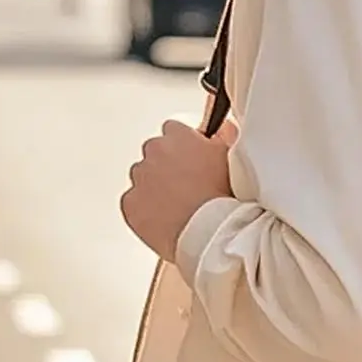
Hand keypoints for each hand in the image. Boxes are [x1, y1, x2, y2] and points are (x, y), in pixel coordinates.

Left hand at [121, 118, 236, 263]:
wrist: (209, 232)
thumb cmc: (223, 196)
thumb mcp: (231, 157)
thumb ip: (223, 135)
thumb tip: (221, 128)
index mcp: (178, 136)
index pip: (173, 131)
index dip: (184, 147)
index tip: (191, 160)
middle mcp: (154, 151)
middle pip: (155, 152)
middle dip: (166, 165)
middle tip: (186, 185)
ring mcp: (139, 177)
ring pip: (143, 177)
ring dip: (154, 186)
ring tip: (177, 205)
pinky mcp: (130, 203)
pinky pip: (133, 202)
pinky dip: (144, 209)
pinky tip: (164, 218)